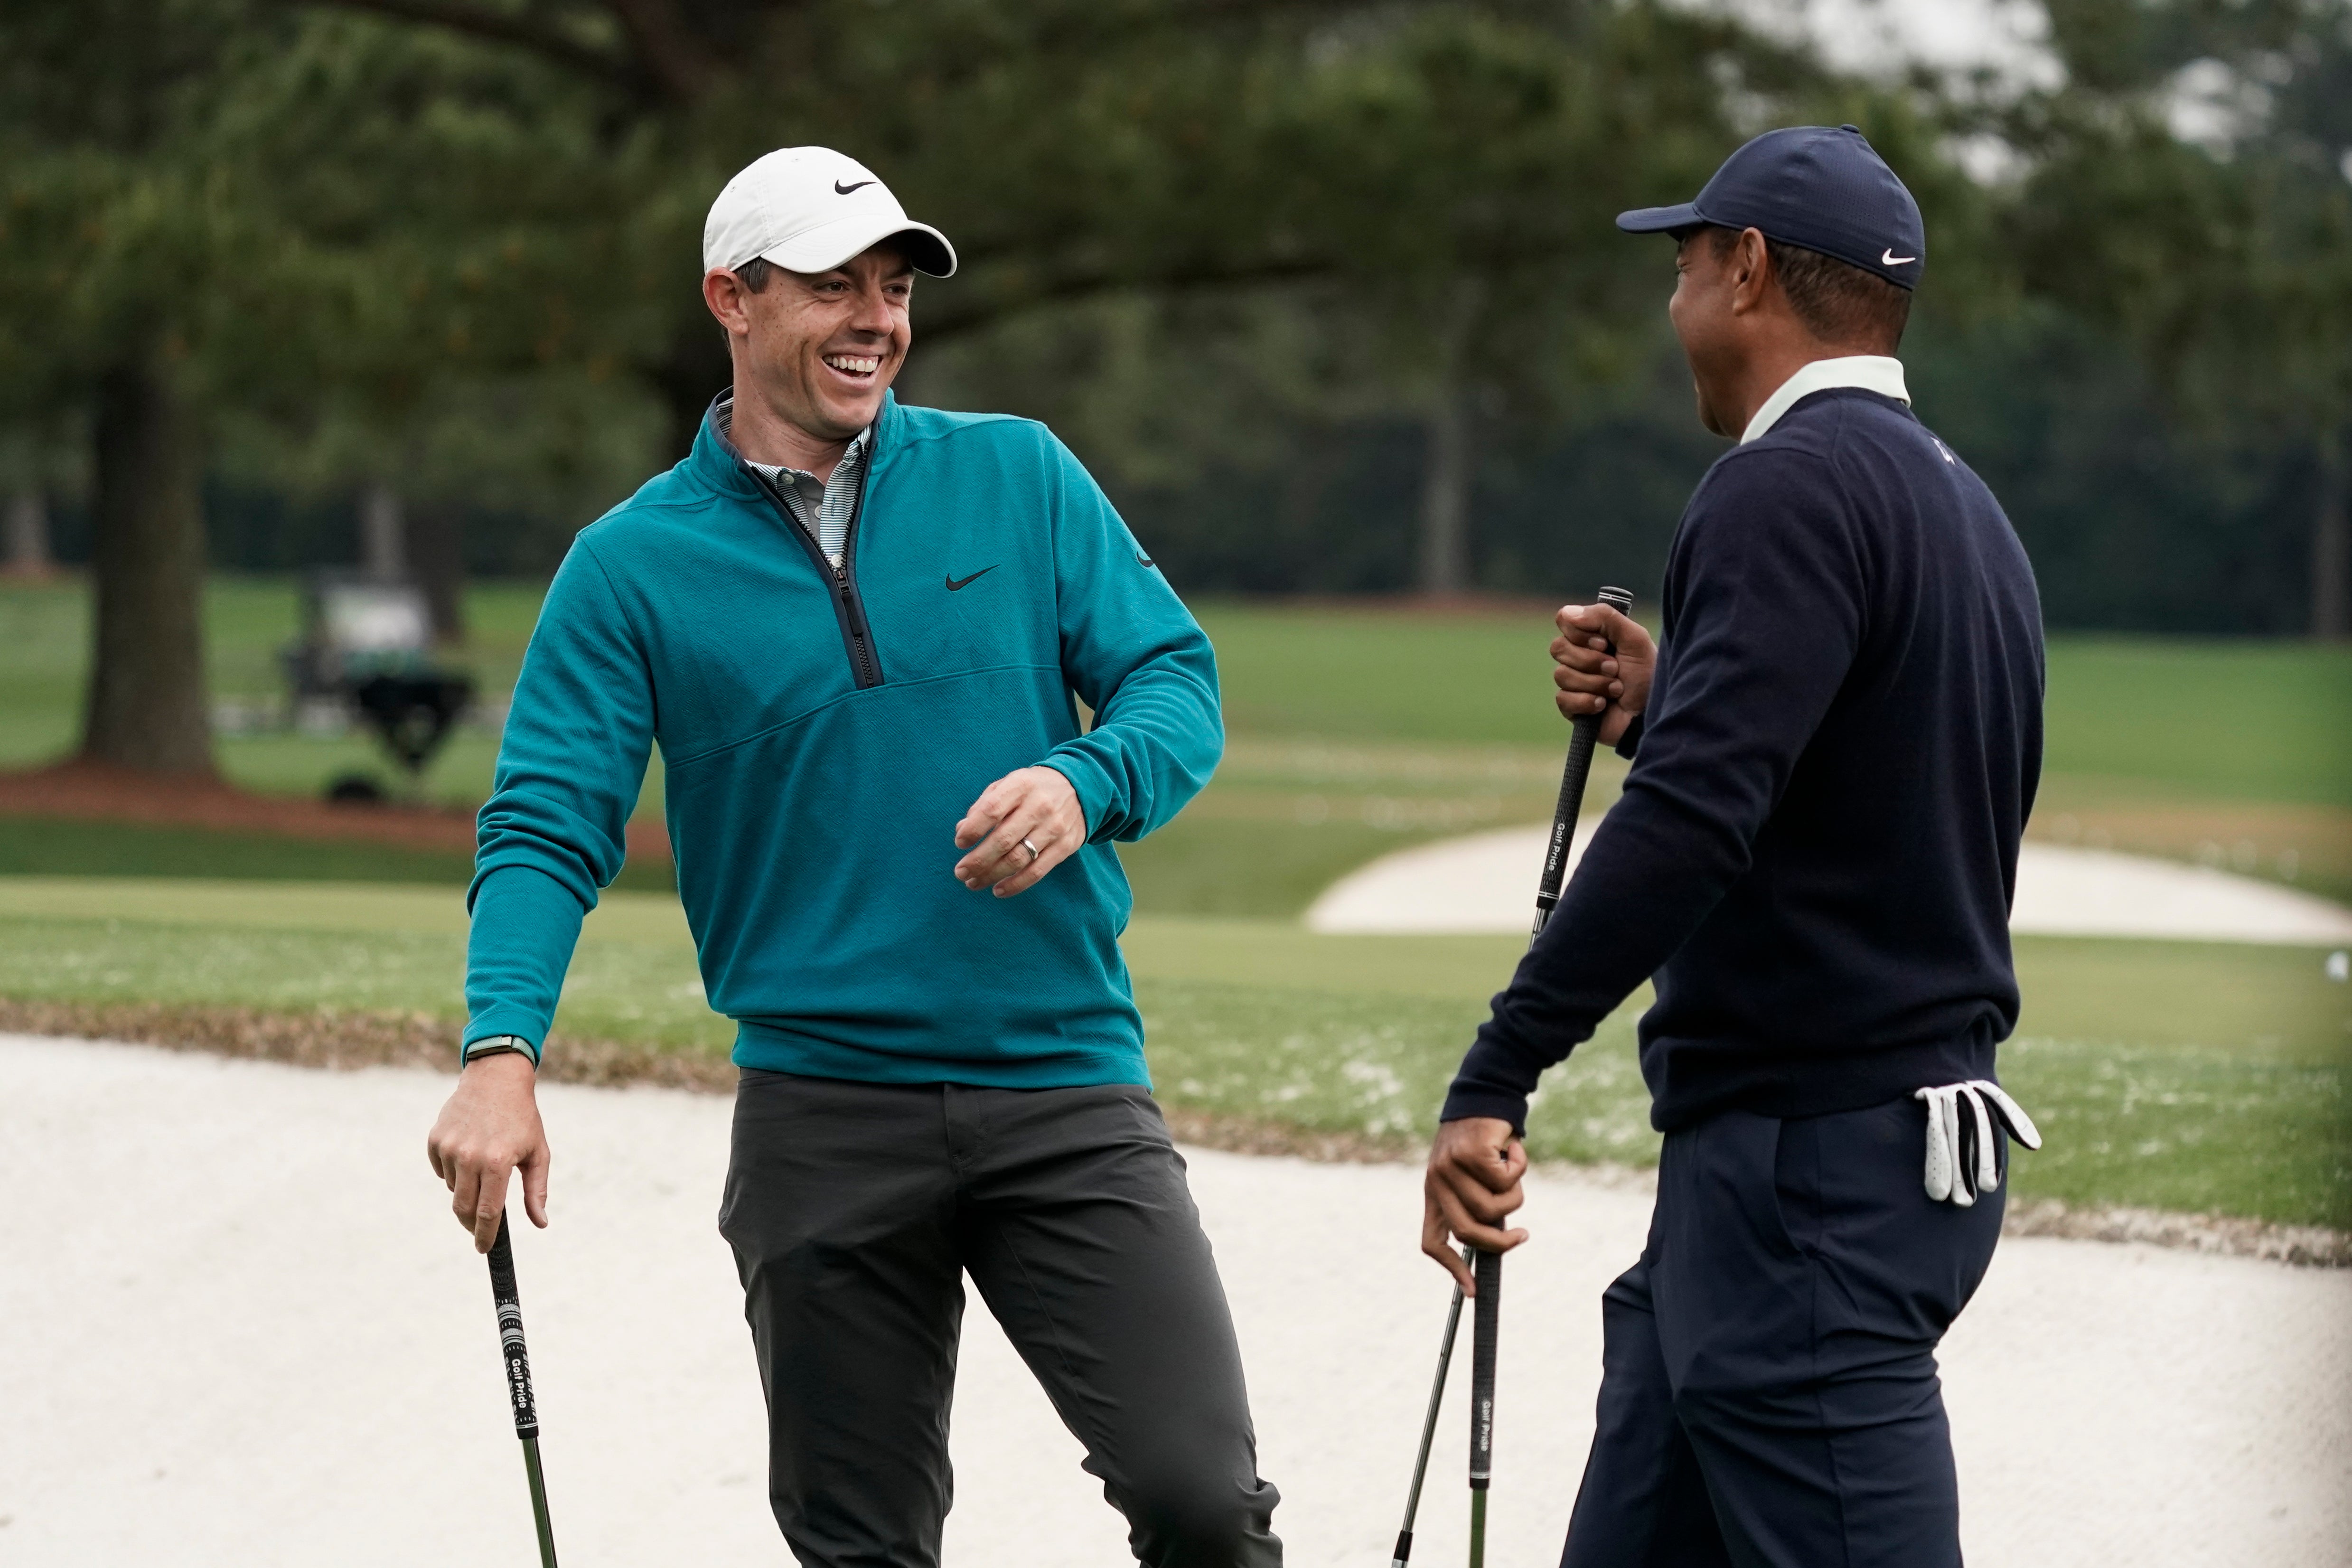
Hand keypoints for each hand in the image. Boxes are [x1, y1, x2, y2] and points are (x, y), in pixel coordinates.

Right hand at [426, 1051, 549, 1252]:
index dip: (485, 1235)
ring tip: (483, 1166)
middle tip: (479, 1226)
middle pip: (463, 1208)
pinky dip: (453, 1171)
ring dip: (466, 1188)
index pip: (487, 1212)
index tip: (484, 1248)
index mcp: (497, 1162)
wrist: (496, 1078)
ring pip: (453, 1188)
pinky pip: (440, 1170)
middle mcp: (469, 1157)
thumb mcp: (538, 1152)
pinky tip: (468, 1153)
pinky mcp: (435, 1139)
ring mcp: (449, 1147)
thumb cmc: (522, 1117)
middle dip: (470, 1223)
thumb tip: (540, 1223)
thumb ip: (536, 1191)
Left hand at [954, 765, 1085, 896]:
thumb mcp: (1009, 784)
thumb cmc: (1033, 789)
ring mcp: (1054, 828)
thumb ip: (984, 805)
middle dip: (977, 860)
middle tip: (960, 872)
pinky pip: (1037, 872)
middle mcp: (1039, 806)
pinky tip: (998, 890)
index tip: (960, 843)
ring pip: (1017, 859)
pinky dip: (1015, 885)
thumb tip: (962, 830)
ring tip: (973, 882)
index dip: (972, 830)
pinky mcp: (1065, 846)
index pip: (991, 810)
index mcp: (1021, 785)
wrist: (1080, 788)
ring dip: (991, 875)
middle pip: (1003, 840)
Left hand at [1422, 1116, 1528, 1291]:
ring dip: (1515, 1192)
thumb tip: (1498, 1243)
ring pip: (1495, 1206)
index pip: (1432, 1240)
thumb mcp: (1475, 1176)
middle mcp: (1437, 1182)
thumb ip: (1480, 1204)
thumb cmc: (1485, 1141)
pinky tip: (1512, 1147)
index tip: (1472, 1290)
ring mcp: (1450, 1168)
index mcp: (1434, 1193)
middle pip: (1469, 1233)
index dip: (1452, 1268)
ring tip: (1512, 1167)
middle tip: (1523, 1235)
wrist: (1485, 1094)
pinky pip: (1507, 1179)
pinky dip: (1520, 1165)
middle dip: (1501, 1242)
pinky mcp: (1470, 1153)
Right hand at [1552, 601, 1655, 746]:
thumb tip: (1568, 613)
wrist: (1651, 712)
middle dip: (1591, 660)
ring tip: (1617, 690)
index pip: (1564, 620)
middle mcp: (1579, 656)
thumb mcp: (1634, 638)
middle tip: (1615, 669)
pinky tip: (1604, 705)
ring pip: (1561, 675)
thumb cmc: (1647, 674)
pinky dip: (1588, 702)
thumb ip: (1605, 617)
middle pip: (1558, 648)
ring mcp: (1573, 682)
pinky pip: (1563, 699)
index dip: (1579, 632)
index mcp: (1592, 636)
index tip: (1605, 643)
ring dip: (1595, 683)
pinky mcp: (1571, 707)